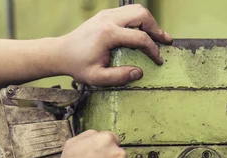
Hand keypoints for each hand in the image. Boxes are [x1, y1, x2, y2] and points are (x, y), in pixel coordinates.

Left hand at [57, 4, 172, 86]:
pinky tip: (143, 33)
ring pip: (136, 10)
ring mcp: (107, 14)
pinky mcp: (106, 14)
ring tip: (157, 36)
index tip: (158, 61)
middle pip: (142, 15)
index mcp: (108, 34)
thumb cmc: (78, 66)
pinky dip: (139, 21)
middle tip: (165, 41)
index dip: (153, 50)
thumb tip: (138, 73)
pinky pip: (128, 12)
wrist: (61, 52)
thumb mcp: (97, 78)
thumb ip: (119, 77)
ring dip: (149, 22)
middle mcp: (108, 19)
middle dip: (156, 28)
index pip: (140, 38)